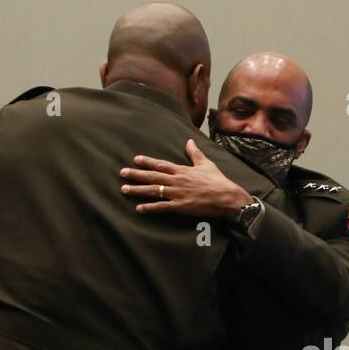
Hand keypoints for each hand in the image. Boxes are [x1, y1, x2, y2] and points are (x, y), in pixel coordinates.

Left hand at [121, 139, 252, 218]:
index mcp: (182, 170)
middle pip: (152, 177)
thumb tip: (189, 141)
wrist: (226, 197)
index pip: (161, 164)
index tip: (135, 159)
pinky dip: (150, 207)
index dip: (147, 162)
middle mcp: (176, 181)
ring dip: (138, 190)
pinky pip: (162, 207)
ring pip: (153, 191)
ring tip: (124, 189)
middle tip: (122, 173)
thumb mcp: (206, 164)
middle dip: (136, 175)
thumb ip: (195, 153)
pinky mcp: (180, 206)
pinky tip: (139, 208)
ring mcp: (177, 194)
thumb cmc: (217, 180)